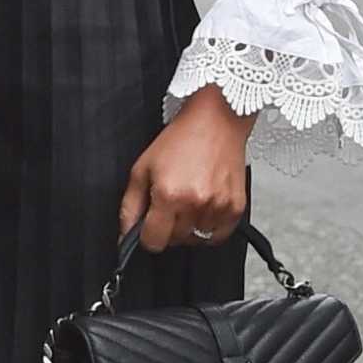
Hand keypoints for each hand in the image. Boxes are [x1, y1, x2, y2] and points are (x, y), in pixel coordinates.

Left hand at [118, 86, 250, 251]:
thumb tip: (126, 234)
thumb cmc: (181, 139)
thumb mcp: (143, 168)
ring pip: (196, 239)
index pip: (154, 242)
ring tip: (190, 198)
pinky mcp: (236, 207)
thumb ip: (130, 206)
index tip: (150, 225)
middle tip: (171, 202)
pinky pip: (218, 236)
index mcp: (169, 195)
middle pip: (175, 241)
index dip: (147, 235)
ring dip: (190, 226)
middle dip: (168, 227)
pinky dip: (210, 228)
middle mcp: (195, 203)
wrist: (216, 121)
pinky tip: (205, 206)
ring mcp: (218, 207)